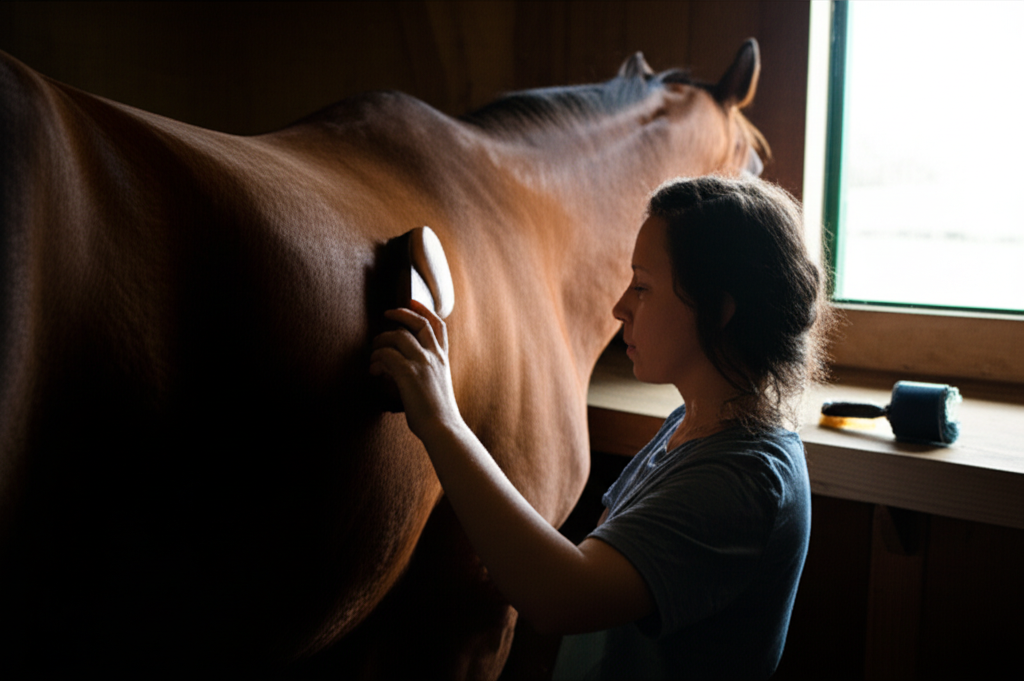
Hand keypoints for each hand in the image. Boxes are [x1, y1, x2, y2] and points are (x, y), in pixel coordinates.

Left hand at [369, 299, 463, 443]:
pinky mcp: (408, 373)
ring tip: (373, 353)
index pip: (438, 326)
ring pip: (397, 336)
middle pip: (418, 323)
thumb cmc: (438, 415)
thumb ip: (423, 374)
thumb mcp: (436, 388)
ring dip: (380, 341)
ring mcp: (422, 363)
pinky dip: (376, 360)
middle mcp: (435, 357)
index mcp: (443, 360)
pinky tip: (373, 371)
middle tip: (386, 313)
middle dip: (400, 313)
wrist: (443, 428)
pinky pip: (386, 355)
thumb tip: (397, 372)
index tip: (412, 302)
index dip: (424, 310)